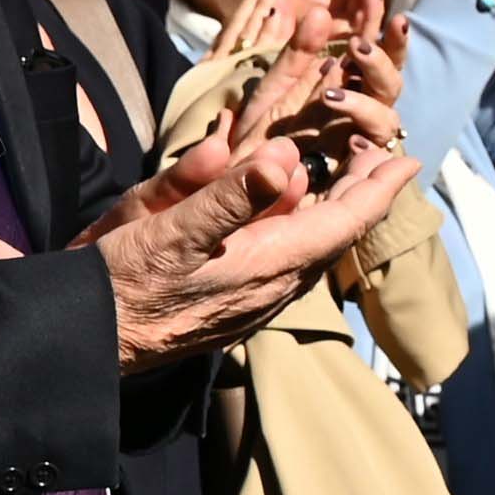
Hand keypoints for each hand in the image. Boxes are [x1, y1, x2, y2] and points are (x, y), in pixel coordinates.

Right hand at [86, 128, 427, 368]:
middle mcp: (271, 287)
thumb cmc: (123, 282)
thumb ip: (230, 195)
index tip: (408, 160)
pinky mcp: (230, 306)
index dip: (377, 189)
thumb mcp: (171, 228)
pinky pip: (280, 261)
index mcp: (267, 264)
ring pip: (306, 248)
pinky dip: (294, 228)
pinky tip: (284, 215)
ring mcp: (252, 301)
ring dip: (325, 210)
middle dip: (357, 195)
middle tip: (375, 156)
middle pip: (332, 234)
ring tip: (333, 175)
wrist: (86, 338)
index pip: (343, 222)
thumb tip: (286, 159)